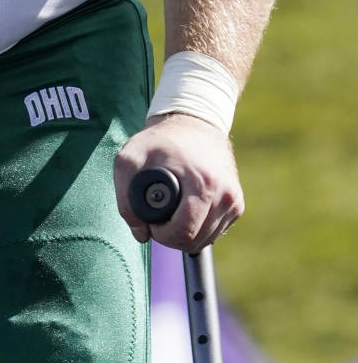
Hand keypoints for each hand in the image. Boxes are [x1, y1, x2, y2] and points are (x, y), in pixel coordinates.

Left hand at [114, 112, 242, 250]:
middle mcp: (225, 194)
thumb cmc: (161, 140)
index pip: (184, 232)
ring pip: (206, 240)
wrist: (195, 122)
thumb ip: (125, 196)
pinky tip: (187, 210)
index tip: (151, 220)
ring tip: (172, 212)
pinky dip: (199, 228)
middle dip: (171, 236)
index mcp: (203, 183)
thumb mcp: (131, 156)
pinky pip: (216, 231)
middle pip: (195, 240)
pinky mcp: (237, 204)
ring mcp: (234, 199)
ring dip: (186, 234)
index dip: (161, 233)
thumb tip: (140, 233)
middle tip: (159, 217)